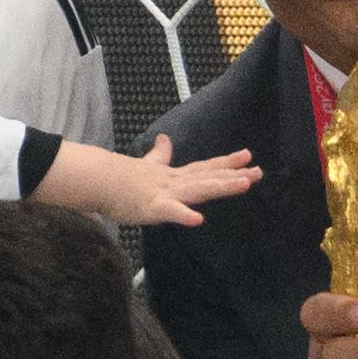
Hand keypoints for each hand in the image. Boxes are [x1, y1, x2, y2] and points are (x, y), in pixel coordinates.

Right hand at [125, 134, 260, 225]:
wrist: (98, 179)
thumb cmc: (122, 177)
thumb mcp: (146, 165)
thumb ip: (159, 156)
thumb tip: (164, 139)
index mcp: (174, 176)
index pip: (205, 168)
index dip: (226, 163)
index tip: (248, 156)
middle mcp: (175, 182)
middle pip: (209, 177)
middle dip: (234, 175)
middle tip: (259, 172)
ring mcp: (165, 193)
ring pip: (198, 189)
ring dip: (221, 186)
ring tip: (243, 185)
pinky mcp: (151, 207)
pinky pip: (169, 212)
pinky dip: (183, 215)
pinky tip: (198, 220)